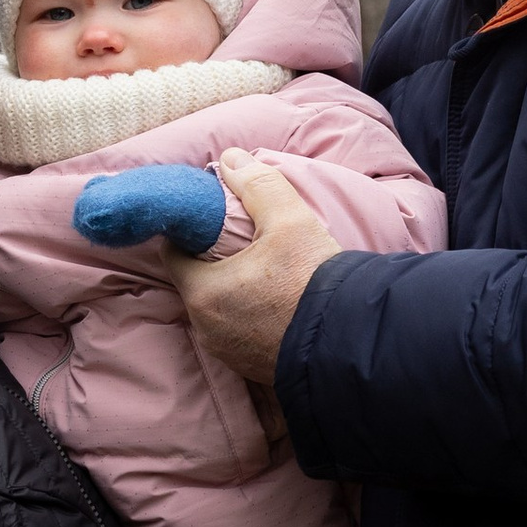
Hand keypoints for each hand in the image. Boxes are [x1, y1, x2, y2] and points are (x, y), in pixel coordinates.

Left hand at [164, 153, 341, 388]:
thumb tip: (232, 158)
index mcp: (203, 292)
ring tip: (265, 273)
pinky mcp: (250, 369)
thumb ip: (258, 184)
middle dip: (213, 262)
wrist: (353, 344)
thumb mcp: (290, 220)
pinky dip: (249, 316)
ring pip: (217, 309)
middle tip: (245, 244)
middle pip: (195, 281)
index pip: (173, 253)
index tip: (214, 222)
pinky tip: (277, 302)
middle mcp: (205, 328)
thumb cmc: (314, 282)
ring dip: (233, 291)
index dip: (190, 234)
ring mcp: (227, 352)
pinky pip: (238, 332)